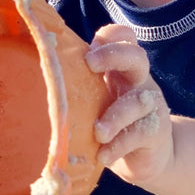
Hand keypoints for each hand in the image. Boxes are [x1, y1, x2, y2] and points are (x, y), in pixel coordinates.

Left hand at [85, 24, 172, 186]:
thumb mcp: (97, 101)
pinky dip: (119, 145)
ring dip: (115, 116)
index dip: (109, 37)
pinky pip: (140, 133)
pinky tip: (103, 155)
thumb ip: (78, 88)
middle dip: (113, 55)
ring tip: (98, 132)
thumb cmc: (112, 124)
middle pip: (137, 57)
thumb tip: (37, 80)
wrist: (148, 157)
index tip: (86, 52)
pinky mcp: (156, 132)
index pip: (124, 38)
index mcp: (122, 69)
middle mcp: (139, 82)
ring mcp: (152, 106)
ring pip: (138, 100)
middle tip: (90, 64)